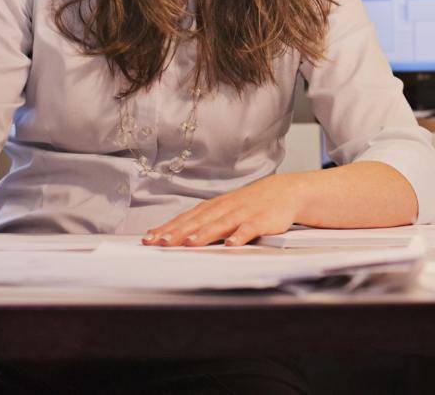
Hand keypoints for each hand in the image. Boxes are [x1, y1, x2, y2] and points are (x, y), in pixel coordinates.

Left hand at [142, 174, 306, 247]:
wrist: (285, 191)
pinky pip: (250, 228)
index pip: (186, 218)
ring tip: (189, 244)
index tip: (149, 238)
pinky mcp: (262, 220)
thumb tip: (175, 235)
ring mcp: (243, 213)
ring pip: (220, 224)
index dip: (168, 228)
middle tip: (160, 243)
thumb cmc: (250, 204)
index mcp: (214, 207)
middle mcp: (225, 208)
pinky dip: (240, 235)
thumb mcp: (226, 209)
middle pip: (198, 221)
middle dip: (178, 232)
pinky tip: (231, 244)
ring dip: (204, 234)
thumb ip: (204, 221)